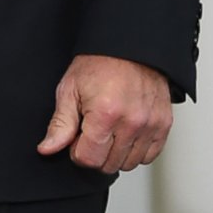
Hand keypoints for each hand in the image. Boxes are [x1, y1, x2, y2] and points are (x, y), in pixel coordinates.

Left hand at [37, 54, 173, 172]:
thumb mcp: (69, 90)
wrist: (129, 48)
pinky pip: (149, 156)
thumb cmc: (99, 64)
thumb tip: (48, 148)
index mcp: (105, 114)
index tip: (76, 140)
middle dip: (95, 154)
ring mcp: (150, 125)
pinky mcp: (163, 125)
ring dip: (115, 155)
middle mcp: (131, 123)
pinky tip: (124, 136)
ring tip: (108, 132)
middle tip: (90, 133)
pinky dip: (135, 152)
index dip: (76, 152)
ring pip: (129, 163)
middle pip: (109, 164)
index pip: (89, 158)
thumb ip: (60, 124)